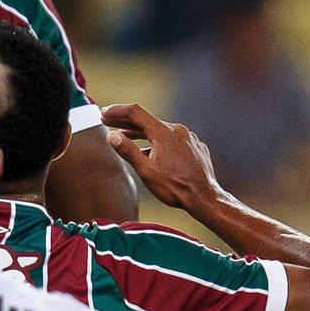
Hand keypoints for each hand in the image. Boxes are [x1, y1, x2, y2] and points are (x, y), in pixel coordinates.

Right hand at [102, 103, 222, 213]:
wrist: (205, 199)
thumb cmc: (175, 187)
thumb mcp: (145, 170)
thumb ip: (127, 150)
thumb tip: (112, 136)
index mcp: (164, 133)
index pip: (136, 113)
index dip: (117, 111)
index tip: (103, 113)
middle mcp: (178, 131)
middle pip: (147, 121)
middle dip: (126, 122)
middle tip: (108, 122)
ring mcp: (189, 139)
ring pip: (160, 131)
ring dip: (141, 133)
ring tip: (126, 137)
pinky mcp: (195, 148)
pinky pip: (172, 140)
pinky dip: (158, 142)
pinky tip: (152, 152)